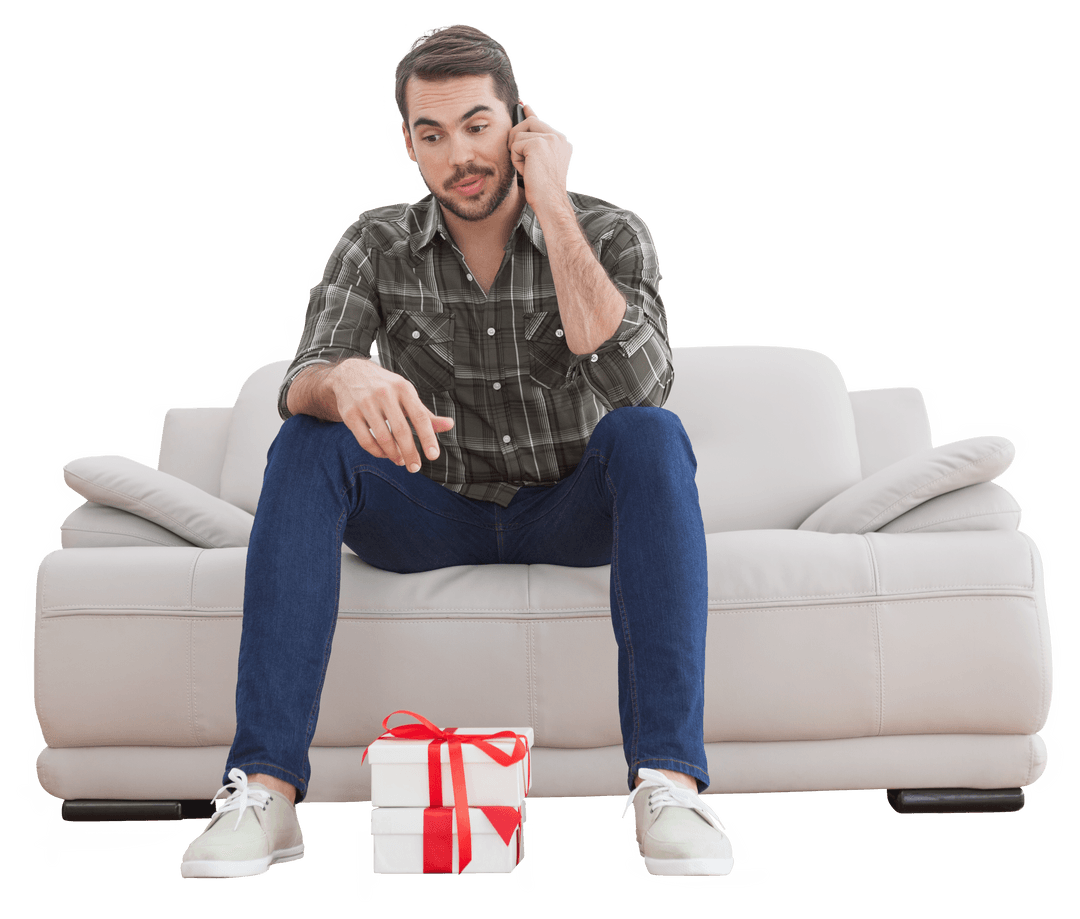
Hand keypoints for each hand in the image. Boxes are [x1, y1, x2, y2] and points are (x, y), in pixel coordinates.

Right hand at [327, 359, 453, 470]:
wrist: (350, 374)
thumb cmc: (386, 388)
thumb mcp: (407, 395)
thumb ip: (426, 414)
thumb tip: (450, 425)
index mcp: (403, 388)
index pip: (420, 417)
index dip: (428, 438)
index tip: (433, 456)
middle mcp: (384, 393)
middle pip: (401, 430)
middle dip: (410, 453)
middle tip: (415, 467)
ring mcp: (365, 403)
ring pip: (383, 438)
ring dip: (394, 455)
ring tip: (401, 461)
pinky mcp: (349, 414)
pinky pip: (365, 441)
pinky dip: (377, 452)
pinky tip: (385, 454)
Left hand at [508, 103, 573, 213]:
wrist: (550, 202)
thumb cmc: (544, 189)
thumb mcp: (541, 163)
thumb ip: (535, 145)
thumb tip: (522, 132)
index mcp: (561, 143)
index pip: (541, 122)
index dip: (529, 114)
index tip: (523, 106)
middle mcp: (558, 138)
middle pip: (528, 122)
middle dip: (516, 136)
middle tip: (516, 153)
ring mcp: (550, 139)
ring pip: (519, 134)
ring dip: (517, 153)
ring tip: (528, 169)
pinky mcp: (538, 144)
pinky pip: (515, 145)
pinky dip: (516, 160)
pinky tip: (526, 171)